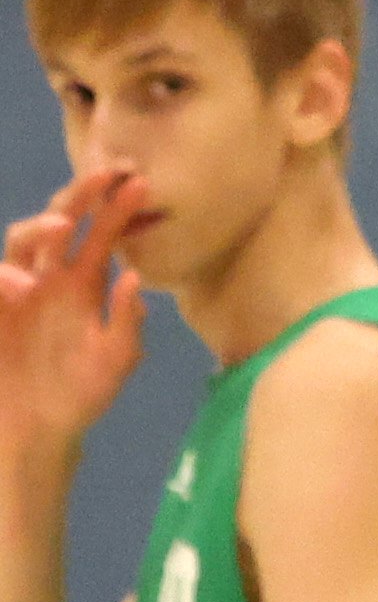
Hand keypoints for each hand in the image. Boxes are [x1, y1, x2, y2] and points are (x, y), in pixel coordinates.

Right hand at [0, 173, 148, 453]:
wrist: (37, 427)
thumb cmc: (77, 394)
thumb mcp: (113, 363)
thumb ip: (126, 324)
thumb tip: (133, 279)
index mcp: (82, 284)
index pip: (101, 235)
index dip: (117, 208)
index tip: (140, 182)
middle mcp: (49, 276)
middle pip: (60, 220)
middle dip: (80, 194)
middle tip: (106, 174)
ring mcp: (16, 286)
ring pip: (22, 239)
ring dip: (40, 229)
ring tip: (63, 228)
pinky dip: (4, 276)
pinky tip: (21, 285)